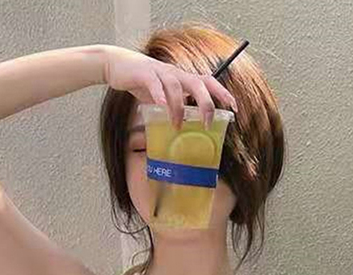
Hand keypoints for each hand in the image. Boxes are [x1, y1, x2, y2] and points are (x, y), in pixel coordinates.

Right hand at [101, 45, 237, 128]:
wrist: (117, 65)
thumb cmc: (145, 83)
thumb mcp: (165, 97)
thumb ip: (177, 109)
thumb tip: (187, 130)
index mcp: (184, 79)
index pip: (209, 82)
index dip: (223, 93)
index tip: (235, 108)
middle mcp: (176, 74)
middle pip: (198, 83)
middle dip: (206, 103)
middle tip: (208, 122)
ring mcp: (160, 72)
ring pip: (176, 86)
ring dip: (179, 108)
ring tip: (177, 125)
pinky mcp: (144, 73)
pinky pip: (154, 83)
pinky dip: (159, 95)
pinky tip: (161, 107)